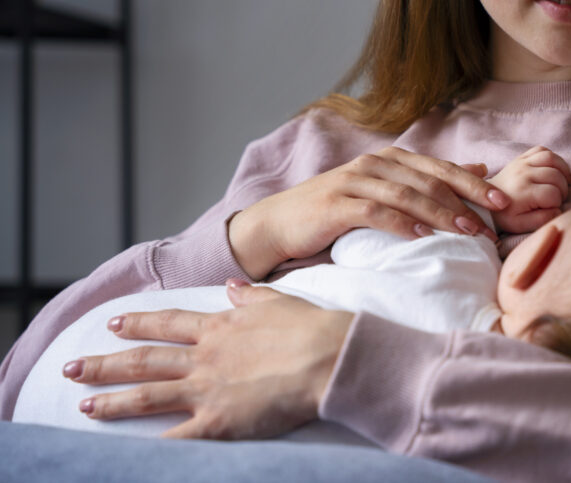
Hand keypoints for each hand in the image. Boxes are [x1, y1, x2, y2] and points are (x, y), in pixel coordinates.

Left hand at [66, 282, 349, 439]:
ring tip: (84, 404)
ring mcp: (207, 389)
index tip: (114, 323)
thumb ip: (251, 295)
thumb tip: (232, 285)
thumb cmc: (312, 327)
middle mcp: (205, 356)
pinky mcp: (218, 422)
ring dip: (113, 401)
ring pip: (148, 395)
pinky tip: (130, 453)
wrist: (329, 356)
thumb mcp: (279, 300)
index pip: (168, 324)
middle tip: (73, 367)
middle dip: (105, 364)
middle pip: (145, 360)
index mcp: (220, 326)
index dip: (138, 324)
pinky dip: (152, 446)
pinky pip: (177, 438)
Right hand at [229, 146, 509, 279]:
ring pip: (408, 195)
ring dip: (441, 214)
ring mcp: (355, 182)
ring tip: (468, 231)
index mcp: (392, 159)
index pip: (442, 169)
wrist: (281, 223)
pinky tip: (423, 237)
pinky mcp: (337, 204)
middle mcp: (375, 164)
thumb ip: (429, 180)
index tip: (505, 203)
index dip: (475, 185)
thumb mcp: (386, 190)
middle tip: (493, 222)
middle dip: (466, 201)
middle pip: (431, 180)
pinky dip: (402, 224)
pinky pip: (376, 212)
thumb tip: (479, 170)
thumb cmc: (339, 210)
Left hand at [489, 146, 570, 232]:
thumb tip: (558, 210)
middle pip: (556, 175)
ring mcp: (521, 162)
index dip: (558, 202)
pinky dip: (552, 159)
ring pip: (551, 158)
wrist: (485, 201)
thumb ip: (542, 219)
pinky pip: (542, 150)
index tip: (552, 207)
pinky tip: (553, 170)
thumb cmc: (505, 215)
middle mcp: (523, 173)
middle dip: (563, 188)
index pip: (554, 194)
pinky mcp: (521, 157)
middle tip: (559, 197)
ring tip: (561, 182)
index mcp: (523, 191)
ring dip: (562, 170)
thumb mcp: (521, 225)